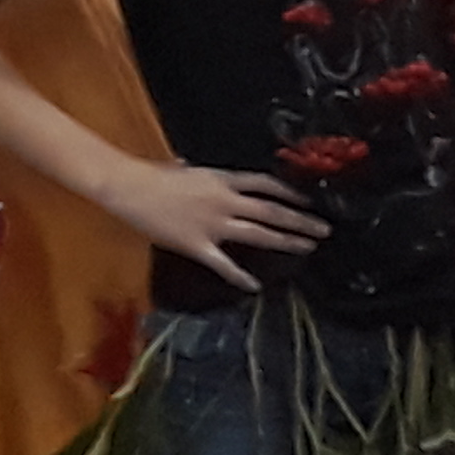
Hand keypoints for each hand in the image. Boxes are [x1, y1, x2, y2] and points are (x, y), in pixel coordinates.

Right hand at [96, 160, 328, 288]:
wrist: (131, 188)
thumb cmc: (154, 176)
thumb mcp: (184, 169)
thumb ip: (199, 174)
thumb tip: (193, 168)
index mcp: (224, 179)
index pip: (267, 185)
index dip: (290, 193)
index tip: (308, 201)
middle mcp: (226, 201)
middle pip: (272, 211)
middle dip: (301, 221)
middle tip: (323, 229)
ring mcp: (214, 224)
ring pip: (259, 233)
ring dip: (286, 240)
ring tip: (307, 247)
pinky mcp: (198, 245)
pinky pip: (224, 264)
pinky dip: (241, 276)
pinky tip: (255, 286)